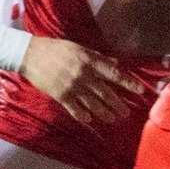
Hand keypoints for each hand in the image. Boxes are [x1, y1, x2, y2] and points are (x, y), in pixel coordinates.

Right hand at [20, 35, 141, 123]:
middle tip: (126, 113)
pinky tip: (90, 120)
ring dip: (104, 113)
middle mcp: (83, 75)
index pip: (114, 74)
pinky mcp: (60, 95)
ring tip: (112, 119)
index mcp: (90, 61)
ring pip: (92, 103)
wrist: (30, 54)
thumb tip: (116, 63)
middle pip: (105, 92)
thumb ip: (98, 57)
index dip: (128, 83)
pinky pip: (74, 108)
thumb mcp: (79, 48)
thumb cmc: (56, 49)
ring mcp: (72, 86)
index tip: (139, 90)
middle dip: (117, 104)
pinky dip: (83, 115)